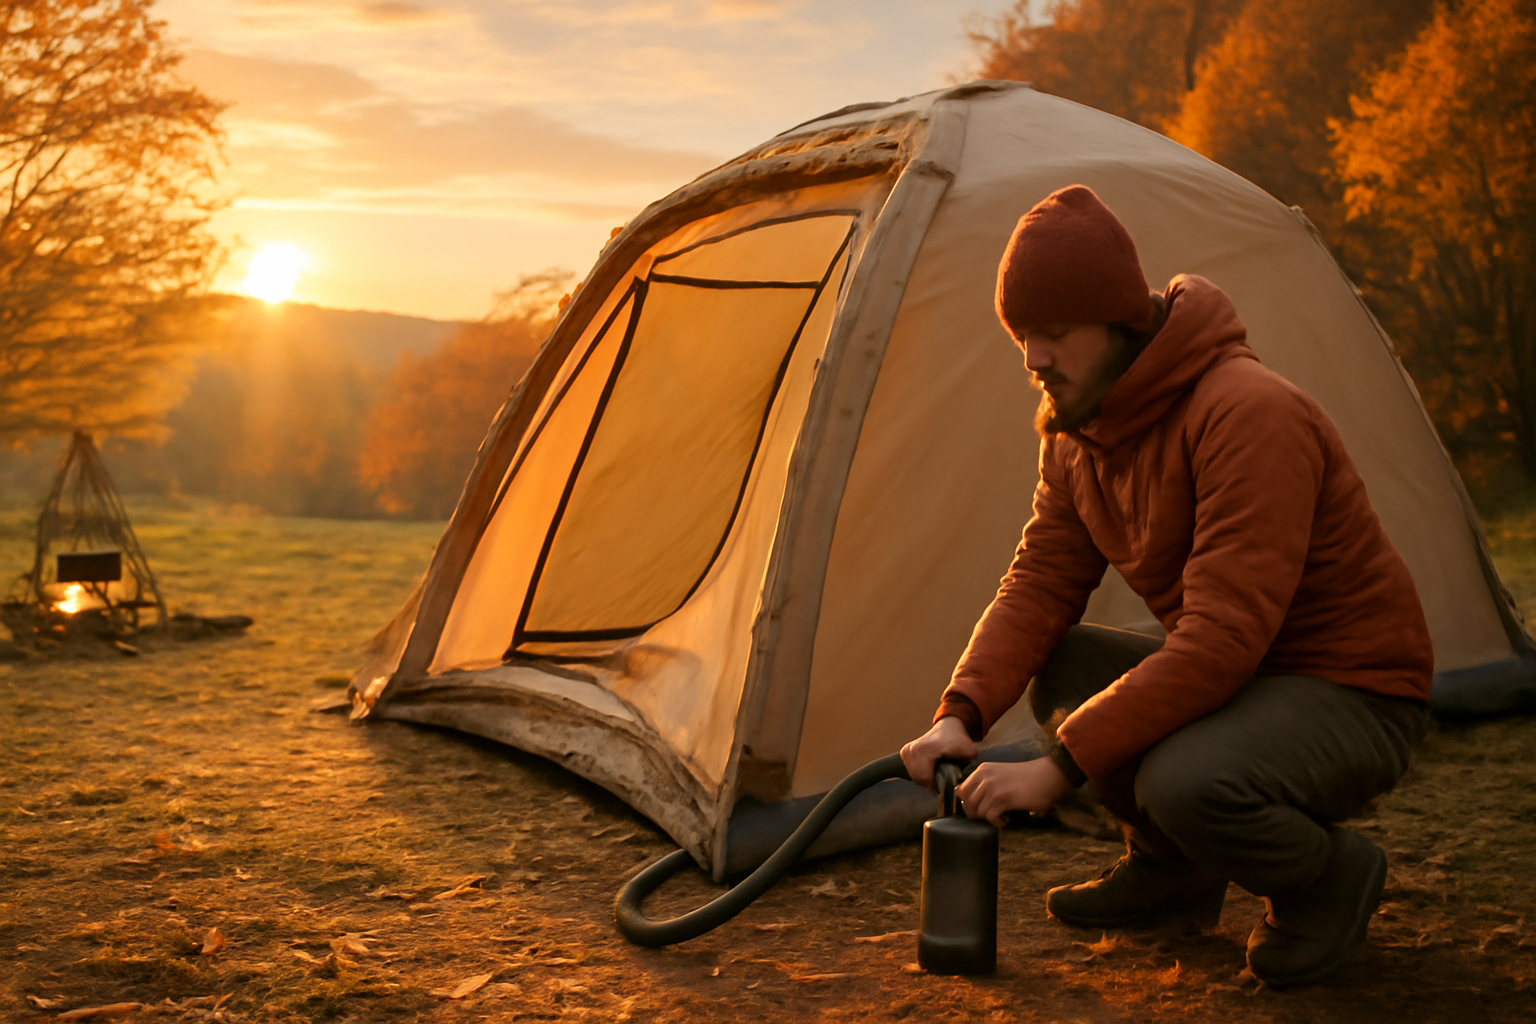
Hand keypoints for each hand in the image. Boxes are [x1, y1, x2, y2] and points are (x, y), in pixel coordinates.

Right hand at [900, 716, 976, 787]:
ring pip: (914, 776)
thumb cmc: (959, 741)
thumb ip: (968, 768)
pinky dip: (920, 772)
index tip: (946, 781)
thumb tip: (960, 783)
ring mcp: (907, 750)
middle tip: (942, 775)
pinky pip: (911, 770)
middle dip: (931, 782)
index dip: (937, 785)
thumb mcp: (970, 752)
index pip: (925, 779)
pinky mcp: (904, 751)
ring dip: (925, 778)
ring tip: (936, 770)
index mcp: (927, 749)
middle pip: (918, 778)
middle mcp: (914, 749)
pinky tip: (929, 766)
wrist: (948, 727)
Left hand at [955, 757, 1071, 825]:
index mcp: (982, 770)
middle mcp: (984, 777)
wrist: (1048, 775)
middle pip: (967, 803)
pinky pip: (990, 816)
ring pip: (978, 811)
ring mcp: (993, 787)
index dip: (968, 804)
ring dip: (988, 818)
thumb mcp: (998, 774)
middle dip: (976, 814)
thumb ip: (980, 782)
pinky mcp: (1003, 799)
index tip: (980, 809)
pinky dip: (997, 822)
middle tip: (990, 816)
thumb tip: (958, 792)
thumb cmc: (1025, 777)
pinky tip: (1005, 820)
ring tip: (1000, 817)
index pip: (962, 791)